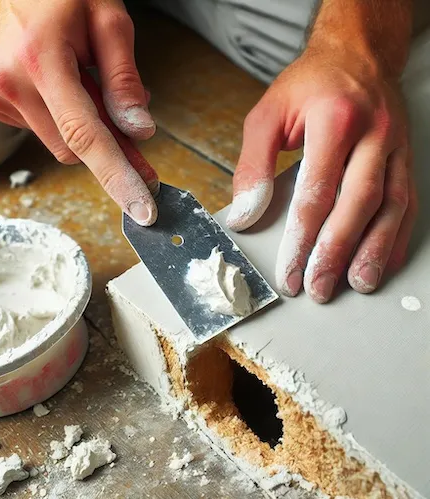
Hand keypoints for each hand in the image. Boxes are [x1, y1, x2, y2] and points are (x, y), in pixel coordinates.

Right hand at [0, 0, 157, 225]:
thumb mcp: (110, 22)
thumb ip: (124, 81)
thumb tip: (140, 133)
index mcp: (44, 60)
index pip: (85, 135)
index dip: (117, 177)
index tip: (141, 210)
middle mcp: (14, 84)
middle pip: (78, 147)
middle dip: (111, 145)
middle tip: (134, 126)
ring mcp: (0, 95)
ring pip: (63, 144)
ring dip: (88, 128)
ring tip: (90, 87)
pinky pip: (46, 132)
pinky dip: (66, 120)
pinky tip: (66, 89)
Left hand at [226, 45, 416, 302]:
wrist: (356, 56)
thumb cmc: (308, 87)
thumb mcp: (267, 115)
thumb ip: (253, 166)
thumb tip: (245, 216)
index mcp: (335, 119)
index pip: (317, 190)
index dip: (302, 236)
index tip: (289, 269)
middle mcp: (374, 133)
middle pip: (357, 203)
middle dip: (335, 252)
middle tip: (318, 287)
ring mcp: (396, 145)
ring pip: (391, 206)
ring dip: (373, 251)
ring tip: (356, 284)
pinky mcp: (406, 156)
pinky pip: (407, 200)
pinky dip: (396, 235)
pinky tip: (383, 260)